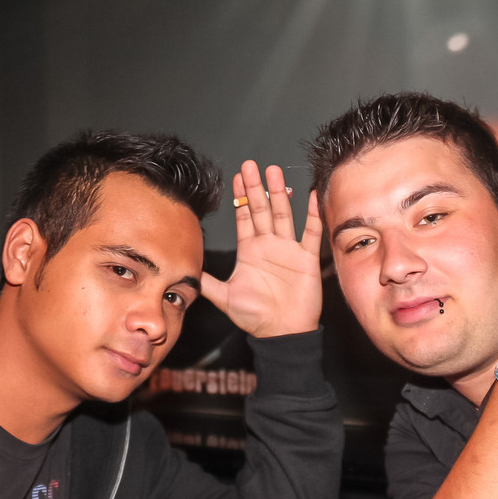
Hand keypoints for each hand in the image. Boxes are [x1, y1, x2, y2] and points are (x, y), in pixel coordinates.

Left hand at [201, 160, 323, 337]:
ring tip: (273, 171)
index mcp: (250, 251)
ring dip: (279, 193)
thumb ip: (206, 281)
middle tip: (251, 165)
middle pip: (261, 209)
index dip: (240, 197)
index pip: (244, 217)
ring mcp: (288, 250)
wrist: (282, 333)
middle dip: (255, 187)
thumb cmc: (255, 318)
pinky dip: (313, 214)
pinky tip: (312, 195)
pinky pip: (311, 232)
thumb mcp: (224, 297)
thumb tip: (185, 269)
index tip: (236, 176)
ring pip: (283, 214)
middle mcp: (269, 246)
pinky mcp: (306, 259)